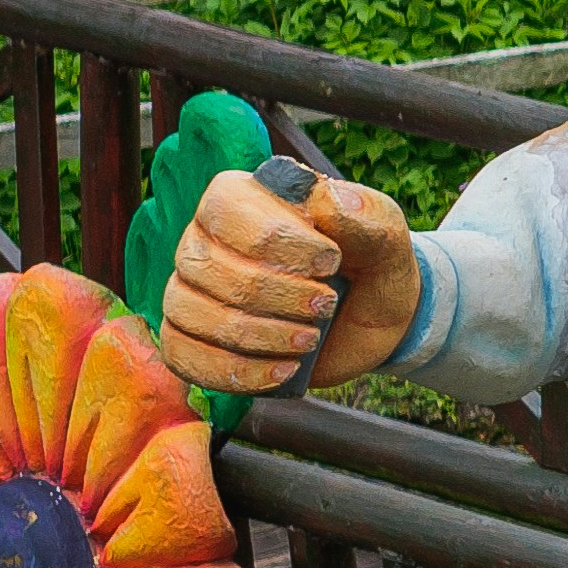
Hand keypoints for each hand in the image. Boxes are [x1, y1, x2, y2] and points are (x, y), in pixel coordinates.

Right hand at [158, 164, 416, 394]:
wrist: (373, 318)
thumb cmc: (371, 262)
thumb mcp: (384, 234)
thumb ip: (363, 213)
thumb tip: (321, 196)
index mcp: (241, 198)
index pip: (226, 209)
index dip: (278, 241)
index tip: (330, 261)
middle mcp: (204, 240)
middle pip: (209, 267)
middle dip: (277, 294)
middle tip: (325, 304)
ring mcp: (192, 290)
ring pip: (191, 312)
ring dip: (260, 334)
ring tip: (309, 339)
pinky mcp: (194, 338)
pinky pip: (183, 356)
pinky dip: (237, 371)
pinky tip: (283, 371)